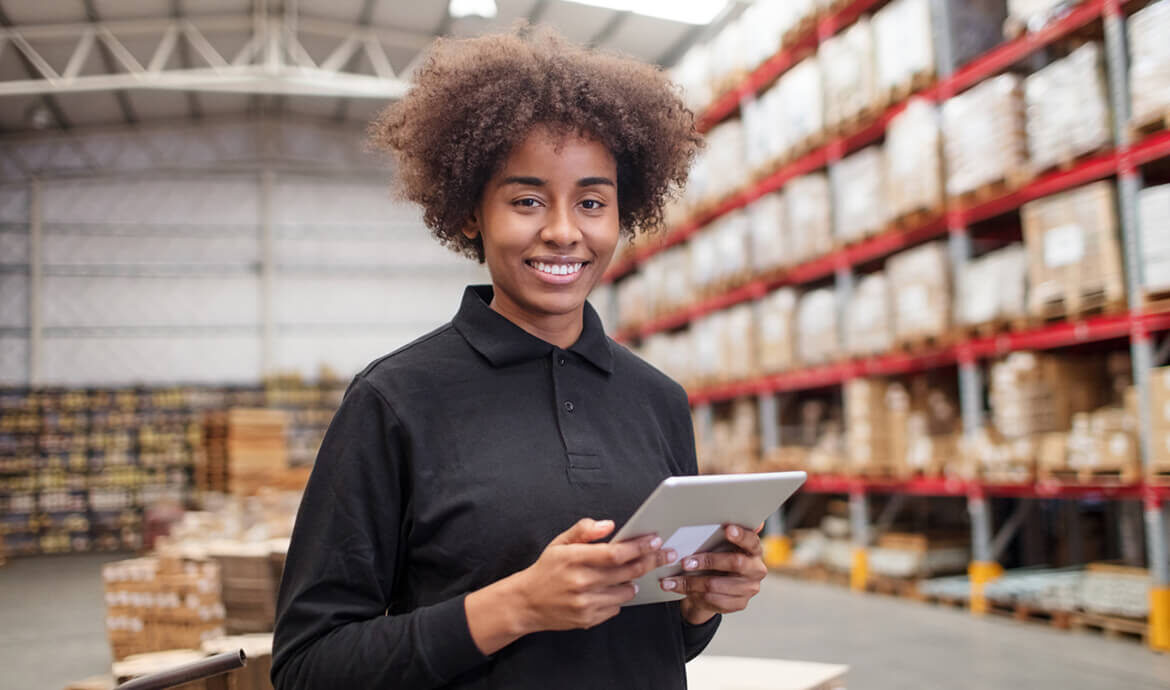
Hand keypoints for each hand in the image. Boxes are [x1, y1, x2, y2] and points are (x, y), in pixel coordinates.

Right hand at [514, 518, 675, 632]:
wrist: (525, 603)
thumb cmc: (545, 570)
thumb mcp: (559, 543)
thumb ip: (584, 530)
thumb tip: (609, 525)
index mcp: (575, 558)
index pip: (616, 553)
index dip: (639, 546)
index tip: (654, 540)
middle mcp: (581, 582)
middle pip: (628, 572)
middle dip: (651, 561)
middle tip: (665, 554)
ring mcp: (585, 603)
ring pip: (626, 592)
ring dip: (634, 581)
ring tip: (631, 574)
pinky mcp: (588, 619)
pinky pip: (616, 608)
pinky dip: (618, 597)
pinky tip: (611, 589)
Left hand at [661, 524, 766, 624]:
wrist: (714, 588)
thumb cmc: (716, 558)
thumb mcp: (719, 545)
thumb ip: (720, 534)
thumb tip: (717, 512)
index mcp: (754, 550)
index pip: (751, 541)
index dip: (741, 535)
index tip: (727, 529)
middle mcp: (756, 569)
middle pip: (735, 563)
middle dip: (708, 561)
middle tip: (685, 561)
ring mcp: (749, 589)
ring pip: (717, 585)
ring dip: (690, 582)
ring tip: (670, 580)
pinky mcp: (739, 603)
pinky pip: (713, 599)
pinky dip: (692, 593)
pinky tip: (677, 588)